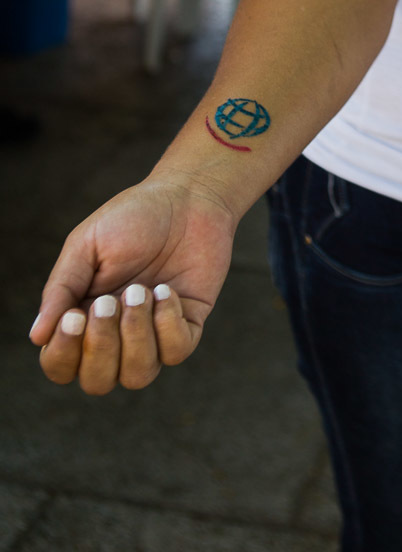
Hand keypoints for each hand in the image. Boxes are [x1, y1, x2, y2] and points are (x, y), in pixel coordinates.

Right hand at [29, 177, 235, 393]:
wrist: (186, 197)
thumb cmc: (132, 217)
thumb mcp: (86, 245)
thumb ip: (61, 289)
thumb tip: (37, 337)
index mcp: (83, 317)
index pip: (61, 365)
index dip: (63, 353)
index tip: (76, 315)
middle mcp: (117, 334)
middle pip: (97, 381)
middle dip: (101, 345)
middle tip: (110, 300)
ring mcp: (153, 334)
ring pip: (137, 376)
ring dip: (135, 336)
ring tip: (141, 291)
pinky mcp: (187, 326)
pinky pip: (175, 352)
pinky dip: (167, 324)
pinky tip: (165, 290)